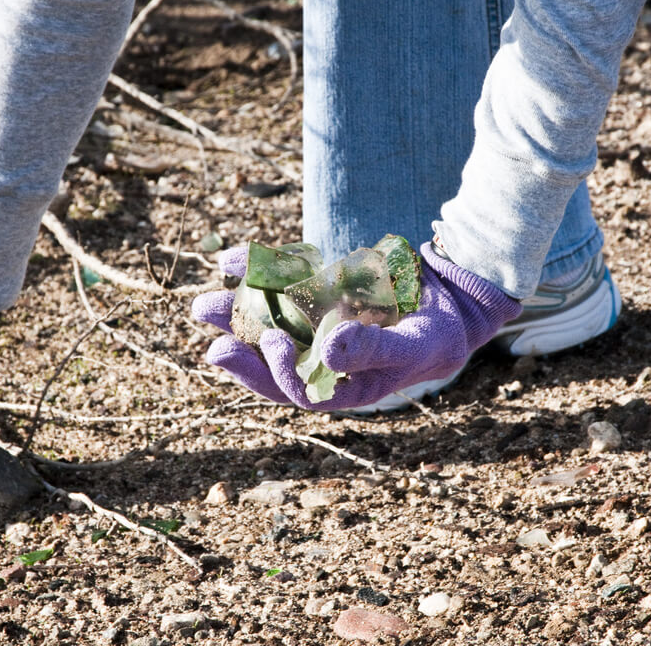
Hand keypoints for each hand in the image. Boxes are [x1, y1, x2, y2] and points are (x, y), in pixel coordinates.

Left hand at [191, 243, 520, 409]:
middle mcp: (318, 361)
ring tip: (203, 303)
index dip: (275, 372)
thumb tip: (326, 351)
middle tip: (206, 319)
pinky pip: (280, 287)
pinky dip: (258, 272)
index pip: (295, 390)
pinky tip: (231, 259)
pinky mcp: (314, 297)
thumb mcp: (409, 346)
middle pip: (269, 359)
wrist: (446, 305)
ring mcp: (314, 329)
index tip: (270, 343)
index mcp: (339, 387)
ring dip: (235, 311)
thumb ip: (371, 349)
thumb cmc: (432, 337)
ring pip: (267, 323)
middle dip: (236, 345)